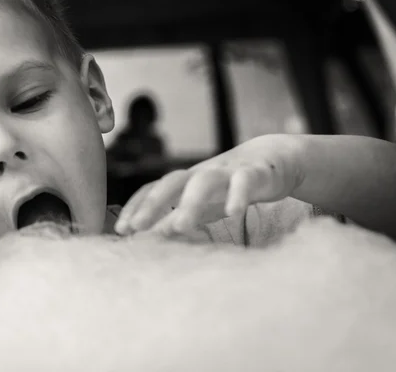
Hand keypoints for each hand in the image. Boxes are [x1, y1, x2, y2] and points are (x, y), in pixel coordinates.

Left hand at [114, 134, 304, 235]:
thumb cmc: (230, 185)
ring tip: (180, 227)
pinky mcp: (255, 172)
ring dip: (190, 203)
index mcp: (186, 181)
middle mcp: (201, 173)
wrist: (274, 158)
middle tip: (135, 228)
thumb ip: (176, 217)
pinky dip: (237, 195)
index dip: (136, 207)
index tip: (121, 230)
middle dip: (151, 204)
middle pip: (172, 182)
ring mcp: (228, 171)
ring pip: (204, 181)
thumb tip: (147, 236)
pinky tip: (232, 213)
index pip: (153, 189)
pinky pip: (244, 181)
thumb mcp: (201, 204)